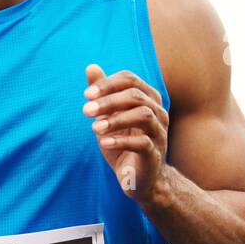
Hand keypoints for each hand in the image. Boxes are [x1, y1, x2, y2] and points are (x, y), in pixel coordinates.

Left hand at [82, 65, 169, 203]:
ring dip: (116, 120)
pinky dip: (121, 141)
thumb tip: (91, 66)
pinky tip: (104, 143)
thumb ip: (102, 93)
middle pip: (136, 96)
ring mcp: (159, 133)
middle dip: (108, 101)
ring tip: (94, 128)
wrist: (138, 177)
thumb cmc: (123, 143)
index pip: (130, 79)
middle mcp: (158, 112)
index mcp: (147, 99)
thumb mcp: (108, 117)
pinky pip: (142, 142)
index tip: (86, 95)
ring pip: (144, 115)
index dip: (107, 84)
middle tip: (85, 111)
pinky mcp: (155, 154)